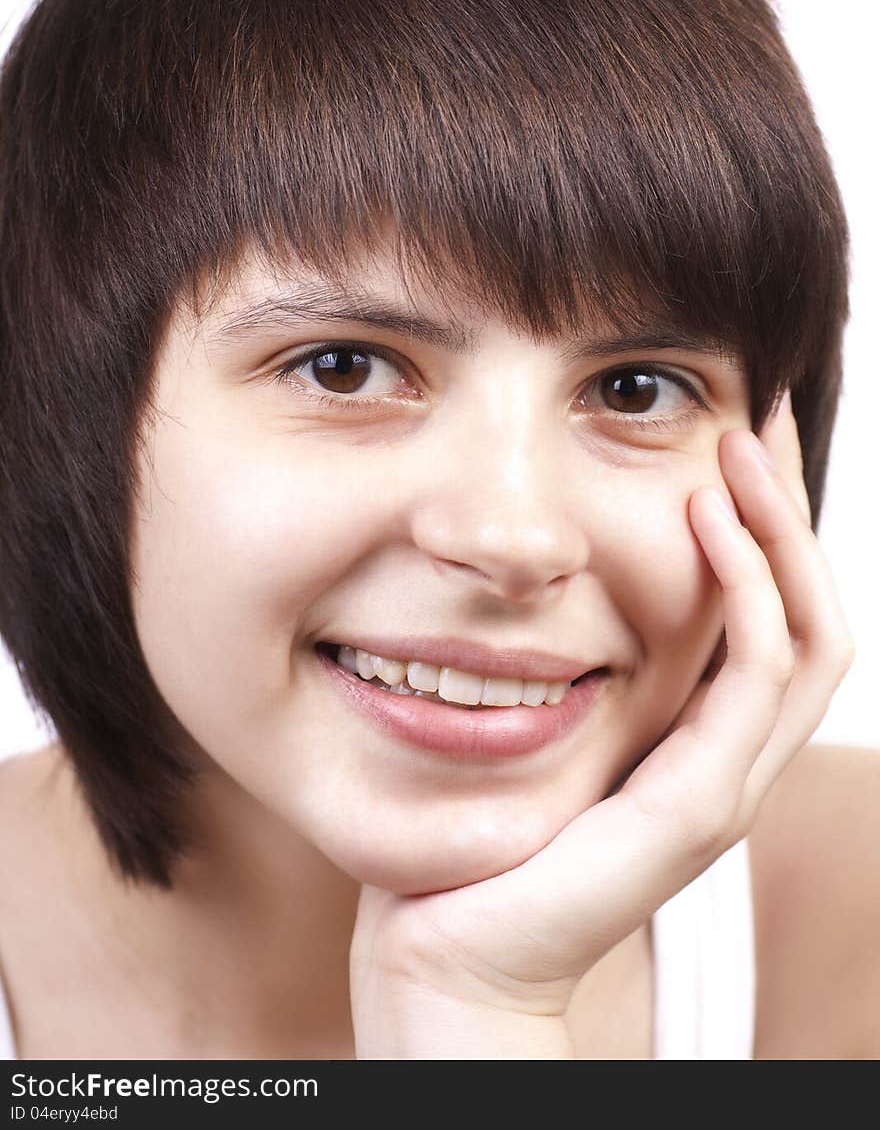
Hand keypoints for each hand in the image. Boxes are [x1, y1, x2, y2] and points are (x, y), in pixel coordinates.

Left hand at [349, 391, 853, 1050]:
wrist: (449, 949)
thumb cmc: (481, 836)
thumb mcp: (542, 724)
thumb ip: (574, 666)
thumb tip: (546, 565)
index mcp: (701, 739)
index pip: (776, 615)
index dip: (770, 525)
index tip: (736, 437)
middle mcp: (733, 759)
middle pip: (814, 612)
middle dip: (791, 509)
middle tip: (755, 416)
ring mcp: (728, 785)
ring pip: (810, 633)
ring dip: (781, 530)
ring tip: (737, 449)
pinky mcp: (700, 805)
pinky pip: (756, 674)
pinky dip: (748, 588)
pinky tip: (706, 518)